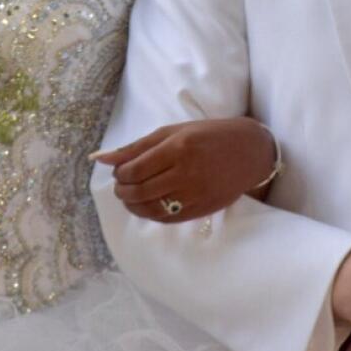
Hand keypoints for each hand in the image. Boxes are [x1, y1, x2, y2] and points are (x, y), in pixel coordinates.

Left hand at [95, 117, 278, 223]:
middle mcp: (186, 172)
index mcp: (178, 147)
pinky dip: (151, 214)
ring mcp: (195, 194)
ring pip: (151, 208)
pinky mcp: (202, 209)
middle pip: (139, 191)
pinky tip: (148, 204)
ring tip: (131, 196)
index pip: (135, 170)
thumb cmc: (209, 135)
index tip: (119, 171)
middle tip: (122, 185)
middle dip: (122, 190)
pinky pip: (167, 218)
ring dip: (133, 205)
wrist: (249, 151)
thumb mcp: (173, 132)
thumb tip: (101, 158)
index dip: (120, 174)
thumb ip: (137, 146)